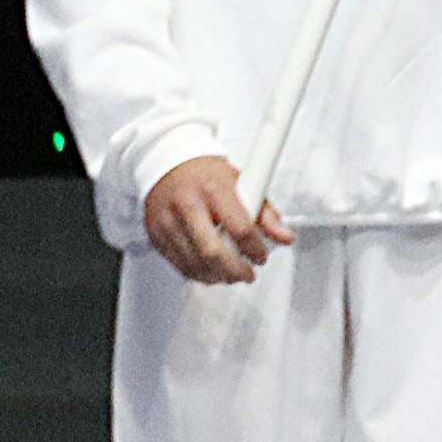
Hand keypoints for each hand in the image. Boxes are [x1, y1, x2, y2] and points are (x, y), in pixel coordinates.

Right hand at [144, 154, 291, 285]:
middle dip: (235, 271)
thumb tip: (286, 238)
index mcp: (213, 190)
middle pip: (212, 252)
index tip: (261, 256)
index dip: (255, 249)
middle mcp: (187, 206)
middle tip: (248, 274)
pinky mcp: (156, 234)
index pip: (239, 229)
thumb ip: (267, 214)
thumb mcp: (245, 184)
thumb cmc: (210, 176)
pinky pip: (179, 265)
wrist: (172, 164)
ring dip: (218, 277)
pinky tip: (212, 273)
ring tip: (233, 275)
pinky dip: (199, 274)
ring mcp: (167, 222)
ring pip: (195, 264)